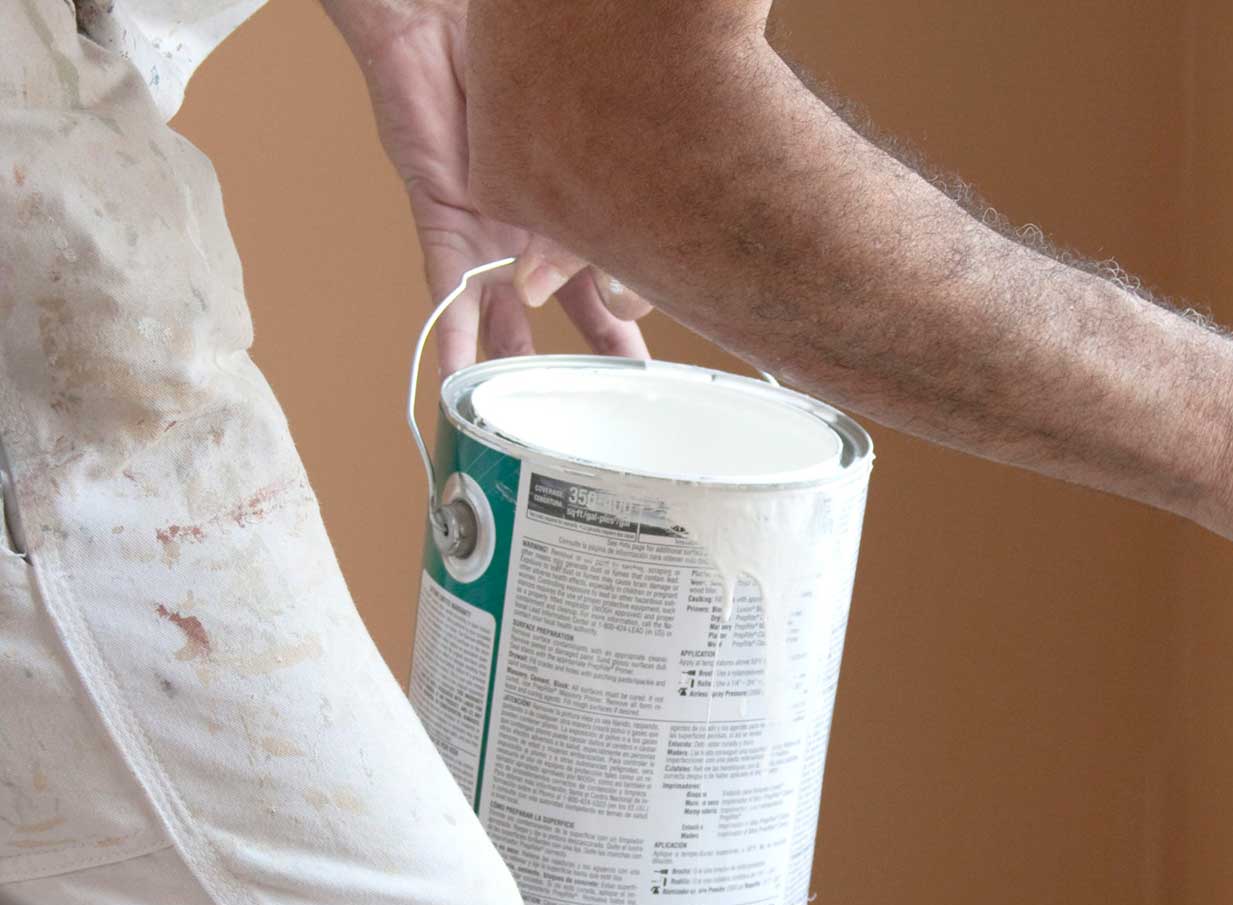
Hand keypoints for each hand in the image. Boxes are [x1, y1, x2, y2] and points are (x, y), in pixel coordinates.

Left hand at [325, 0, 653, 374]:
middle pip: (570, 307)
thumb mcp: (584, 151)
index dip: (642, 310)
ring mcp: (491, 230)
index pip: (620, 276)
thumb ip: (593, 223)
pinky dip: (451, 338)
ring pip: (506, 314)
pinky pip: (445, 292)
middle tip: (621, 400)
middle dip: (594, 355)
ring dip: (520, 364)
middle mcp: (538, 226)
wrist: (448, 19)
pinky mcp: (443, 219)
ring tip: (534, 416)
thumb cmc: (525, 58)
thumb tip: (619, 290)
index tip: (670, 341)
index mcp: (583, 206)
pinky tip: (455, 381)